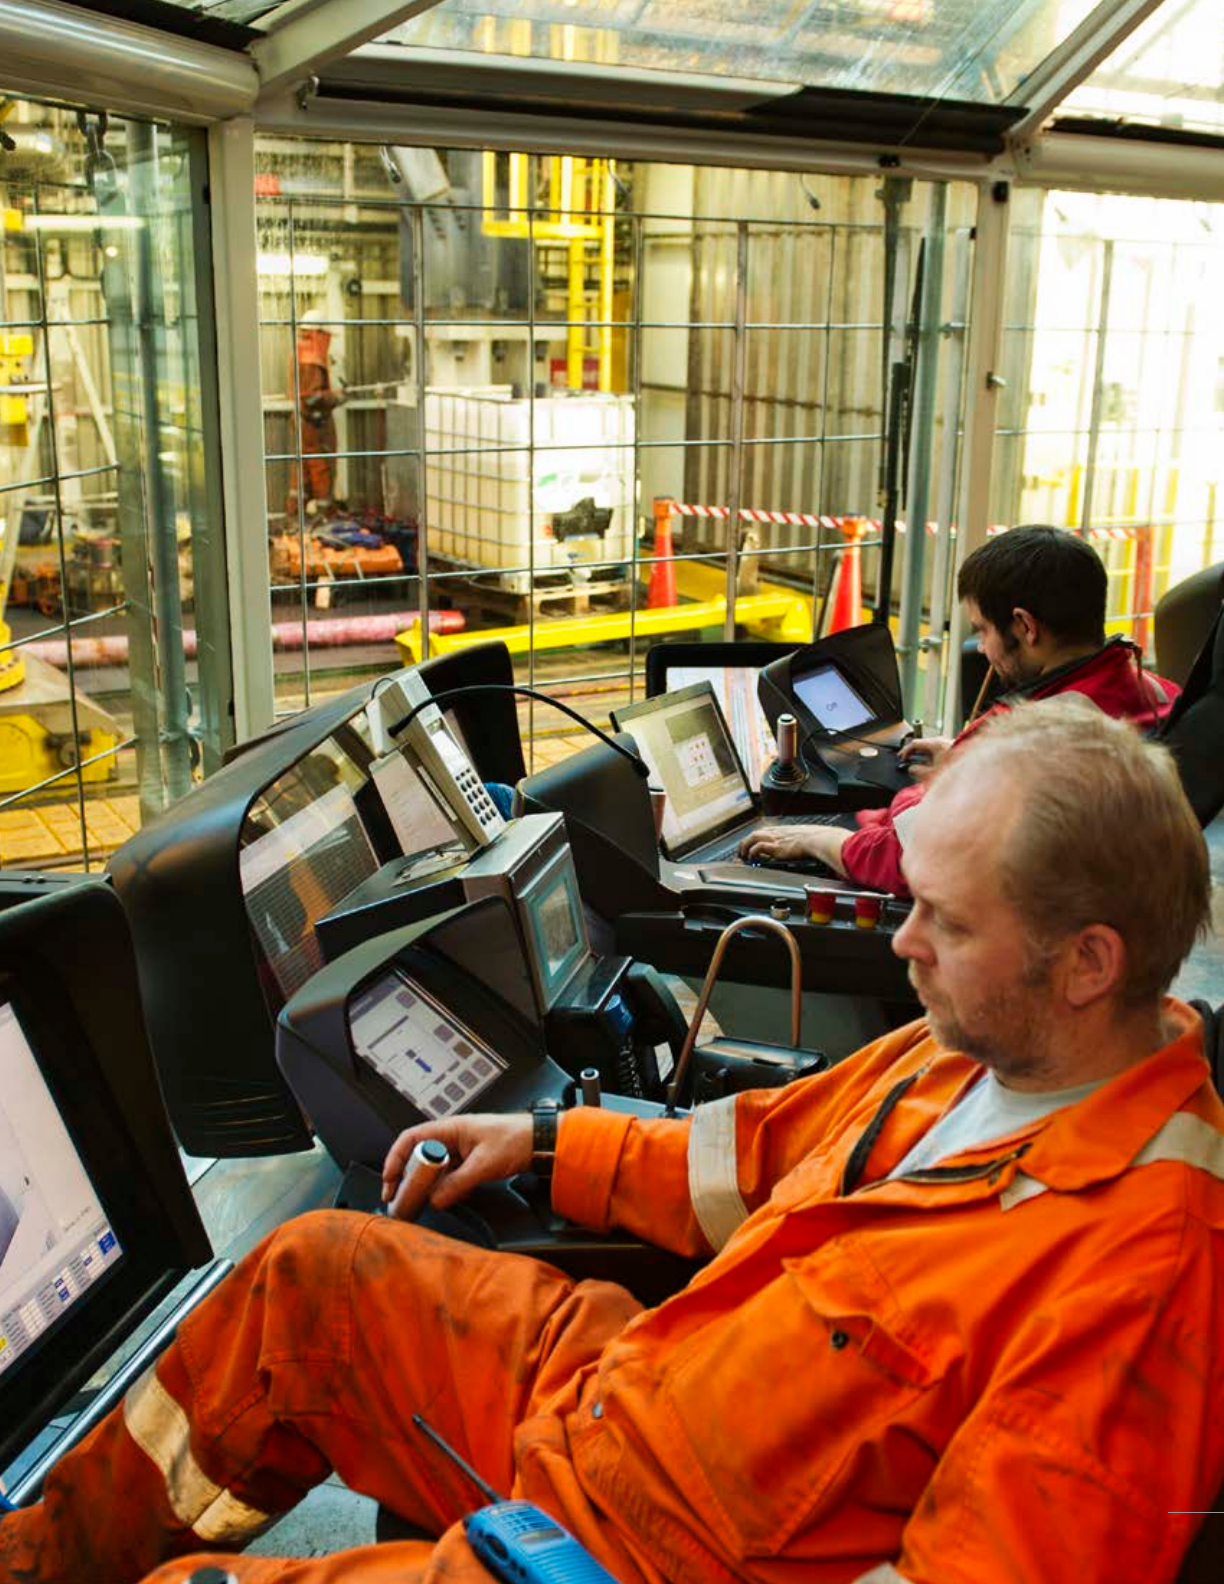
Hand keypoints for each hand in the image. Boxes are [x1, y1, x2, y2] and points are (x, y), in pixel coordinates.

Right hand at [381, 1112, 533, 1215]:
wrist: (540, 1141)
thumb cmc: (516, 1139)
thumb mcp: (484, 1164)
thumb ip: (458, 1184)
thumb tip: (435, 1200)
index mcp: (450, 1128)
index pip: (411, 1139)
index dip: (395, 1158)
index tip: (389, 1180)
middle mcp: (450, 1137)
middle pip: (417, 1155)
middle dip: (404, 1176)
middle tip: (396, 1197)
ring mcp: (459, 1150)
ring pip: (431, 1168)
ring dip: (422, 1185)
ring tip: (414, 1203)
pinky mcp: (467, 1162)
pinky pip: (446, 1176)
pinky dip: (440, 1188)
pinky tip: (440, 1200)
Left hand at [737, 824, 848, 873]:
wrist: (820, 840)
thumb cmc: (818, 840)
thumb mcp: (808, 837)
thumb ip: (802, 841)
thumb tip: (807, 847)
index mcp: (784, 830)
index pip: (765, 831)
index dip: (756, 838)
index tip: (752, 844)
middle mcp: (778, 832)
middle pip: (755, 833)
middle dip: (746, 842)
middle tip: (741, 851)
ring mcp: (776, 838)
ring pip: (753, 837)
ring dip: (745, 846)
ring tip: (743, 856)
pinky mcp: (776, 847)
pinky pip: (758, 847)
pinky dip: (752, 852)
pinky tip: (751, 858)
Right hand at [898, 735, 951, 780]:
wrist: (975, 773)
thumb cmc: (956, 772)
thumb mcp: (932, 774)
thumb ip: (918, 771)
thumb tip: (912, 768)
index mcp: (935, 744)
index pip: (914, 743)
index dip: (905, 751)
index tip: (901, 758)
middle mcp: (942, 742)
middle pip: (922, 745)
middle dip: (914, 753)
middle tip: (907, 760)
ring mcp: (948, 745)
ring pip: (930, 748)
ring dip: (923, 756)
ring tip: (918, 765)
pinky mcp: (953, 750)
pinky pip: (938, 751)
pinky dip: (931, 757)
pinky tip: (930, 766)